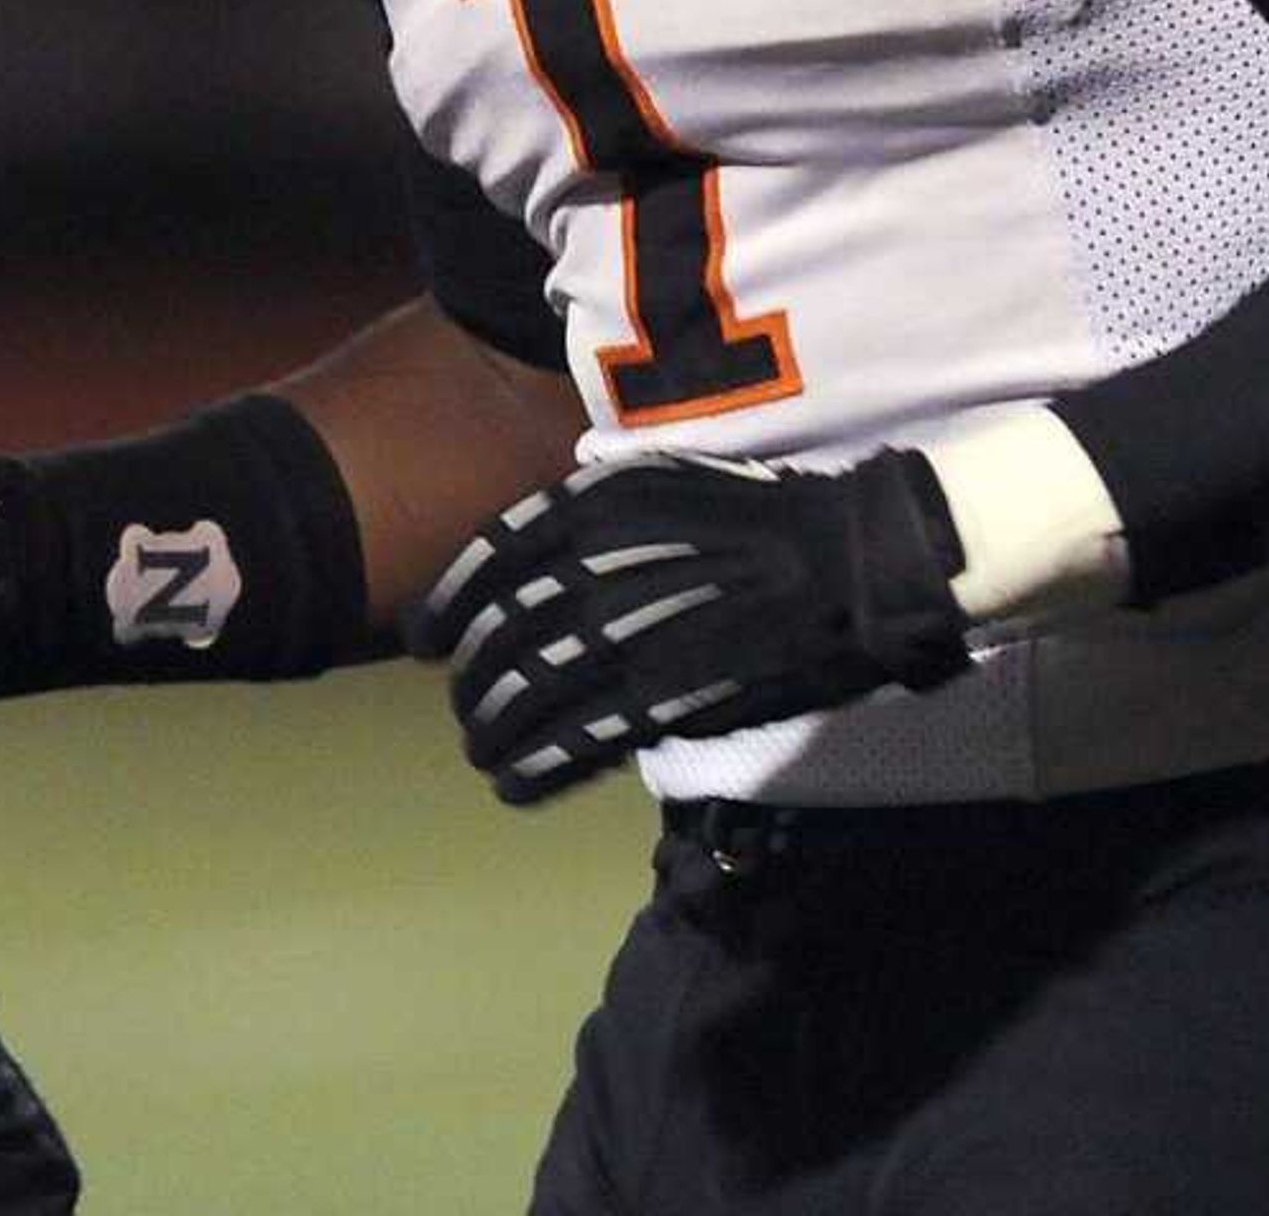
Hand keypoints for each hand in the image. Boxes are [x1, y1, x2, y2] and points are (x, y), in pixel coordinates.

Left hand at [412, 448, 971, 802]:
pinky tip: (515, 785)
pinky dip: (538, 765)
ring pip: (529, 692)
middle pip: (501, 635)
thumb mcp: (658, 483)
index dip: (445, 605)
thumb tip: (530, 567)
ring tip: (482, 754)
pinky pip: (579, 738)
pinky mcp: (664, 697)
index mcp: (593, 506)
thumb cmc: (756, 518)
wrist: (847, 558)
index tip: (422, 638)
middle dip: (470, 680)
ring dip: (493, 730)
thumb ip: (589, 517)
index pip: (491, 561)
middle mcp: (595, 567)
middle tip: (462, 709)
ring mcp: (628, 635)